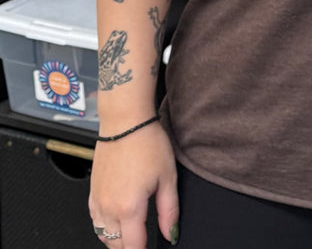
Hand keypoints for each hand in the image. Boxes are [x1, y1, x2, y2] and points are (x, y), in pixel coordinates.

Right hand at [90, 124, 178, 247]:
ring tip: (132, 237)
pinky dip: (104, 228)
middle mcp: (109, 208)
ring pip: (103, 235)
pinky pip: (95, 221)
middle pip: (116, 245)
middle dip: (130, 248)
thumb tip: (171, 233)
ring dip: (117, 241)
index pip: (134, 246)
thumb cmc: (147, 143)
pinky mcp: (92, 193)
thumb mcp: (167, 177)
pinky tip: (116, 223)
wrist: (125, 122)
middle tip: (142, 243)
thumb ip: (169, 210)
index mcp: (129, 208)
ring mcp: (97, 201)